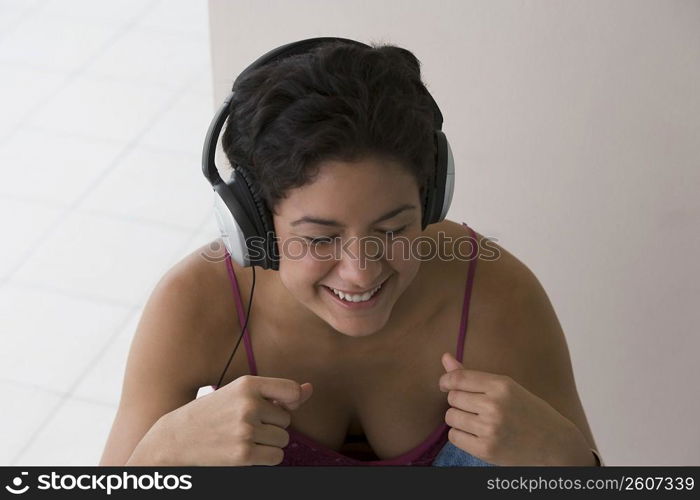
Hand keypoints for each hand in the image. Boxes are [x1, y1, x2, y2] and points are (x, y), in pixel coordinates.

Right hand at [162, 375, 312, 465]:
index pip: (291, 390)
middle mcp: (248, 404)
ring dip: (269, 443)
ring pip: (283, 440)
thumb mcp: (240, 394)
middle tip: (244, 425)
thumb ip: (277, 392)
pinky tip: (246, 452)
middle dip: (271, 425)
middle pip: (287, 420)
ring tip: (243, 438)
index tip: (276, 406)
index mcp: (247, 384)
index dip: (290, 402)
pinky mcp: (244, 454)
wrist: (174, 439)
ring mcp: (246, 430)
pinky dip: (265, 458)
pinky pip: (276, 457)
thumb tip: (310, 390)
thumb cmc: (211, 414)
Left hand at [438, 352, 592, 465]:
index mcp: (502, 385)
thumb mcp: (506, 388)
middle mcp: (494, 405)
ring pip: (451, 417)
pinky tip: (476, 435)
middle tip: (475, 407)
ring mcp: (490, 429)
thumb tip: (444, 357)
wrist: (556, 445)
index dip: (446, 381)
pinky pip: (454, 437)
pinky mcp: (486, 450)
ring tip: (477, 421)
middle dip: (458, 402)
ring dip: (458, 419)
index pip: (458, 378)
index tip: (445, 385)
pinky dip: (460, 436)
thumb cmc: (529, 412)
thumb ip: (471, 375)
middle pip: (452, 398)